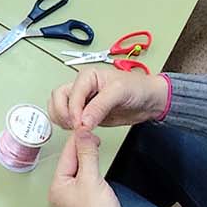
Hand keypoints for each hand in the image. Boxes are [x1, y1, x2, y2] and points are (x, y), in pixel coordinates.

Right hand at [48, 66, 168, 134]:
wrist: (149, 101)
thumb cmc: (137, 88)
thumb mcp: (119, 92)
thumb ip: (100, 106)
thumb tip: (83, 121)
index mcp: (87, 76)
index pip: (70, 93)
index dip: (73, 110)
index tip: (80, 124)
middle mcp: (82, 87)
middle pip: (58, 98)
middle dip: (63, 113)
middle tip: (75, 126)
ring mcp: (83, 101)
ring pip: (58, 107)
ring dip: (62, 119)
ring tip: (76, 128)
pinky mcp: (85, 113)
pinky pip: (67, 118)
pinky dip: (66, 125)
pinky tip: (78, 130)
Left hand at [48, 130, 133, 206]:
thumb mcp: (91, 178)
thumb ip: (87, 154)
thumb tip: (83, 135)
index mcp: (57, 187)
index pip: (66, 156)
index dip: (76, 140)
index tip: (84, 126)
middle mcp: (63, 192)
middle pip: (71, 161)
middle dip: (81, 147)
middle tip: (92, 133)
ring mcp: (75, 196)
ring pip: (80, 168)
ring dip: (87, 155)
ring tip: (94, 142)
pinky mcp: (88, 198)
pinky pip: (87, 176)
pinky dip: (92, 166)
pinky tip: (96, 160)